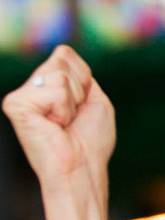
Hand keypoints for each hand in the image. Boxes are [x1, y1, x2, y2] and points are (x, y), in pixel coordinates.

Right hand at [2, 46, 114, 190]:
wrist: (82, 168)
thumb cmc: (91, 141)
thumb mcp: (93, 99)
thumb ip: (79, 73)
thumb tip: (61, 51)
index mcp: (45, 85)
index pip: (65, 53)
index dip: (84, 79)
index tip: (80, 106)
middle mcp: (29, 87)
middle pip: (61, 59)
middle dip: (79, 90)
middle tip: (72, 118)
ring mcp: (19, 95)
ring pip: (58, 74)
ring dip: (72, 101)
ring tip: (63, 123)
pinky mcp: (15, 104)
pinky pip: (54, 90)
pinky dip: (63, 108)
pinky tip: (54, 126)